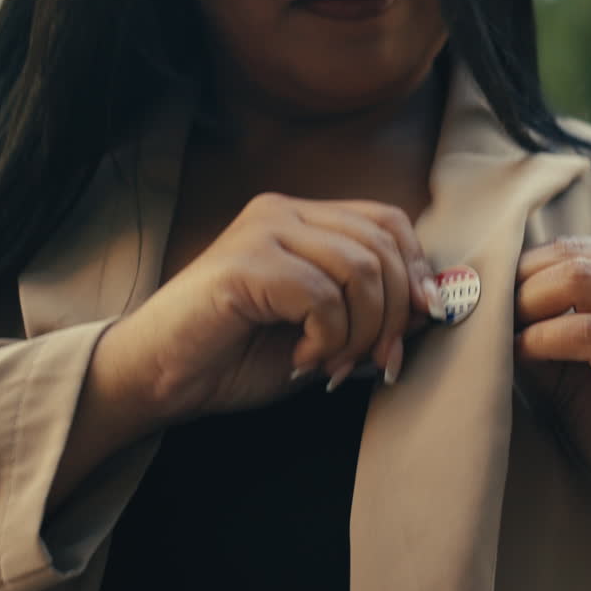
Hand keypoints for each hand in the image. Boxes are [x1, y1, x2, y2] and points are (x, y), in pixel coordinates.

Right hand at [93, 193, 438, 423]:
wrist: (159, 379)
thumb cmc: (234, 357)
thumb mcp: (323, 335)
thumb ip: (371, 314)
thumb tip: (432, 306)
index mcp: (301, 218)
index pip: (388, 222)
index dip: (415, 271)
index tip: (418, 323)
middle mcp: (282, 211)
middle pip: (381, 248)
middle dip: (392, 316)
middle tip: (375, 362)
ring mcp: (262, 231)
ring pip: (360, 271)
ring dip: (360, 333)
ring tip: (331, 363)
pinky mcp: (247, 262)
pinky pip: (323, 297)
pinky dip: (326, 340)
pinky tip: (300, 359)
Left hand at [515, 237, 590, 590]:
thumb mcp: (572, 364)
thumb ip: (540, 325)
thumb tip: (480, 298)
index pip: (572, 248)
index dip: (519, 269)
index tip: (480, 299)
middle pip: (571, 256)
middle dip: (517, 285)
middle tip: (481, 318)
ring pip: (579, 280)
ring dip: (526, 307)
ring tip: (502, 338)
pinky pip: (590, 332)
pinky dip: (543, 340)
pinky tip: (522, 356)